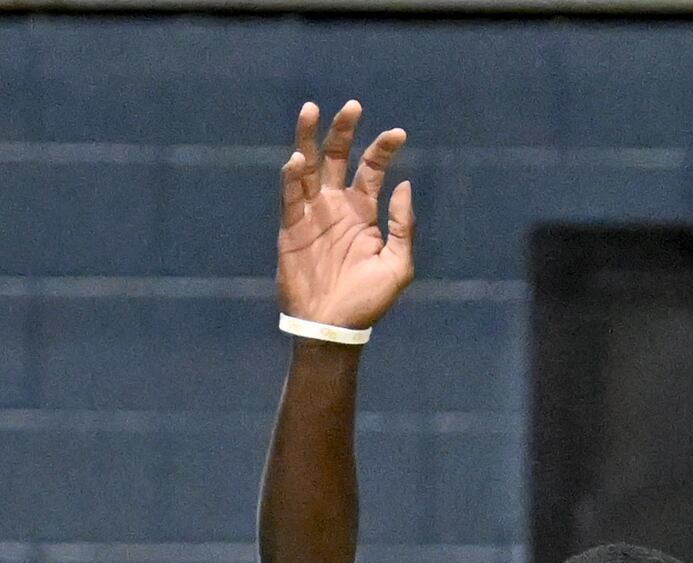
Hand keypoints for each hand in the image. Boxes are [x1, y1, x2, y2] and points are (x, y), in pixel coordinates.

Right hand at [278, 100, 414, 333]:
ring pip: (308, 167)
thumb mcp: (398, 266)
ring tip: (310, 109)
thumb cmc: (368, 301)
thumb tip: (402, 185)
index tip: (398, 134)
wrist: (333, 327)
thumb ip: (402, 226)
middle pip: (337, 157)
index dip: (383, 149)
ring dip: (308, 138)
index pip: (372, 169)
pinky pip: (290, 196)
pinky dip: (291, 177)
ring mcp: (312, 214)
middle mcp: (337, 206)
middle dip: (343, 131)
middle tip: (353, 106)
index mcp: (363, 212)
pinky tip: (297, 159)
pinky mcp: (291, 227)